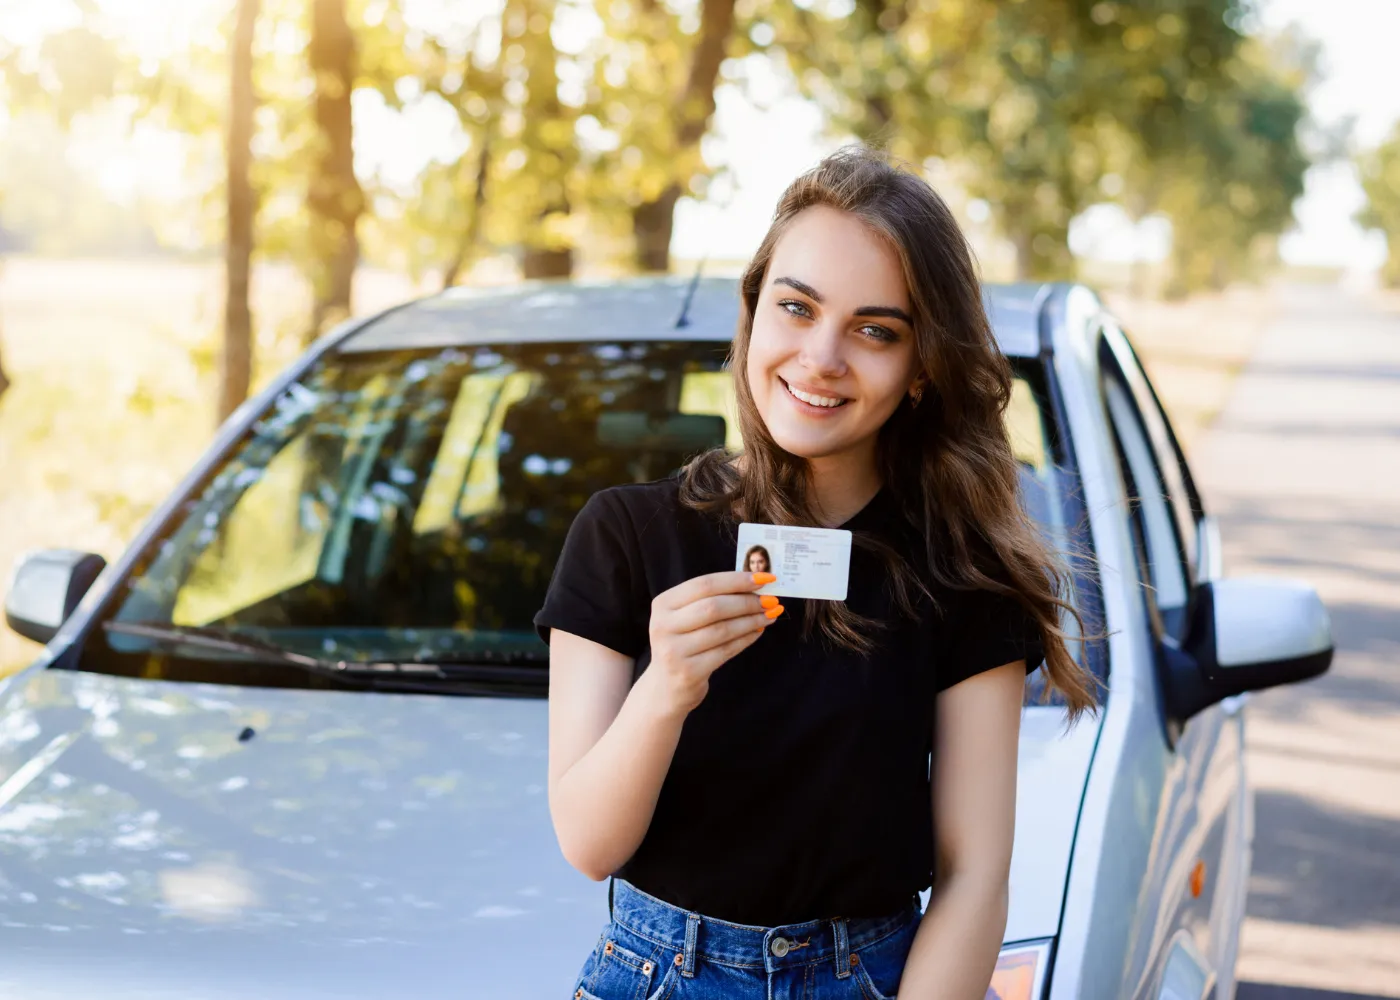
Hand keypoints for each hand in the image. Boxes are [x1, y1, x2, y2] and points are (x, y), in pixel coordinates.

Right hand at [642, 571, 783, 715]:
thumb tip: (755, 585)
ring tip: (770, 615)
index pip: (704, 584)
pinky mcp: (688, 672)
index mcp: (663, 603)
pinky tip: (758, 631)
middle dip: (747, 602)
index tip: (765, 578)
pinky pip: (725, 651)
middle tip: (771, 600)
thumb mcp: (685, 617)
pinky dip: (746, 639)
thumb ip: (712, 599)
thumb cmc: (683, 643)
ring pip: (722, 629)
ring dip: (751, 620)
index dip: (737, 580)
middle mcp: (663, 625)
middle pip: (713, 606)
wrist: (666, 686)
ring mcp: (674, 650)